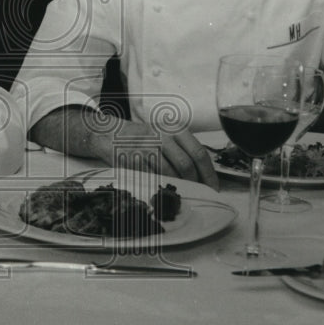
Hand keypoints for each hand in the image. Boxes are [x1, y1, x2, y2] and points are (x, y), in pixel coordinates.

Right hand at [94, 122, 219, 189]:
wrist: (110, 133)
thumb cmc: (143, 139)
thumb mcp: (165, 136)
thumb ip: (183, 151)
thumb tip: (204, 176)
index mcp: (175, 129)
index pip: (198, 152)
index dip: (208, 174)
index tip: (213, 188)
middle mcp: (161, 136)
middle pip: (186, 164)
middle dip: (194, 183)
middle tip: (198, 195)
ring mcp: (145, 147)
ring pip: (168, 173)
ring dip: (176, 187)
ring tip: (180, 195)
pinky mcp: (131, 159)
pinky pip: (150, 178)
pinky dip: (158, 187)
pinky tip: (161, 192)